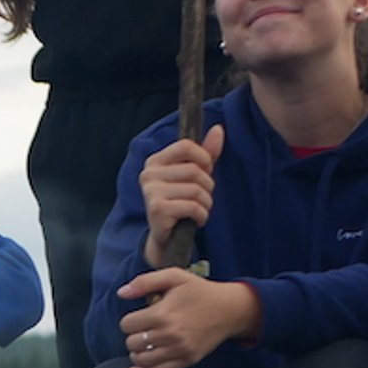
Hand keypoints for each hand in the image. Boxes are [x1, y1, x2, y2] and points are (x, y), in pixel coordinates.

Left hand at [114, 269, 260, 367]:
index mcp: (163, 314)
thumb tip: (121, 293)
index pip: (127, 325)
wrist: (230, 309)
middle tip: (143, 330)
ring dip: (137, 353)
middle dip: (133, 336)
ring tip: (144, 345)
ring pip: (141, 360)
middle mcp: (169, 334)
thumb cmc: (200, 291)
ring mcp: (178, 350)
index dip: (129, 320)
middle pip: (132, 343)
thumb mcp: (174, 276)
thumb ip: (145, 282)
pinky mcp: (186, 360)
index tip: (139, 317)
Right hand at [139, 125, 224, 268]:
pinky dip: (201, 215)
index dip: (203, 158)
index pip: (185, 146)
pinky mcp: (157, 210)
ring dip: (206, 203)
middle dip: (207, 186)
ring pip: (196, 189)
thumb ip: (205, 153)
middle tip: (202, 198)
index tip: (205, 171)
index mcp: (155, 161)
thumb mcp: (193, 176)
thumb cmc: (180, 202)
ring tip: (199, 210)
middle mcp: (149, 174)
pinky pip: (192, 206)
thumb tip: (219, 129)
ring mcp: (151, 192)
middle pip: (194, 170)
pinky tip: (196, 220)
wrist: (166, 237)